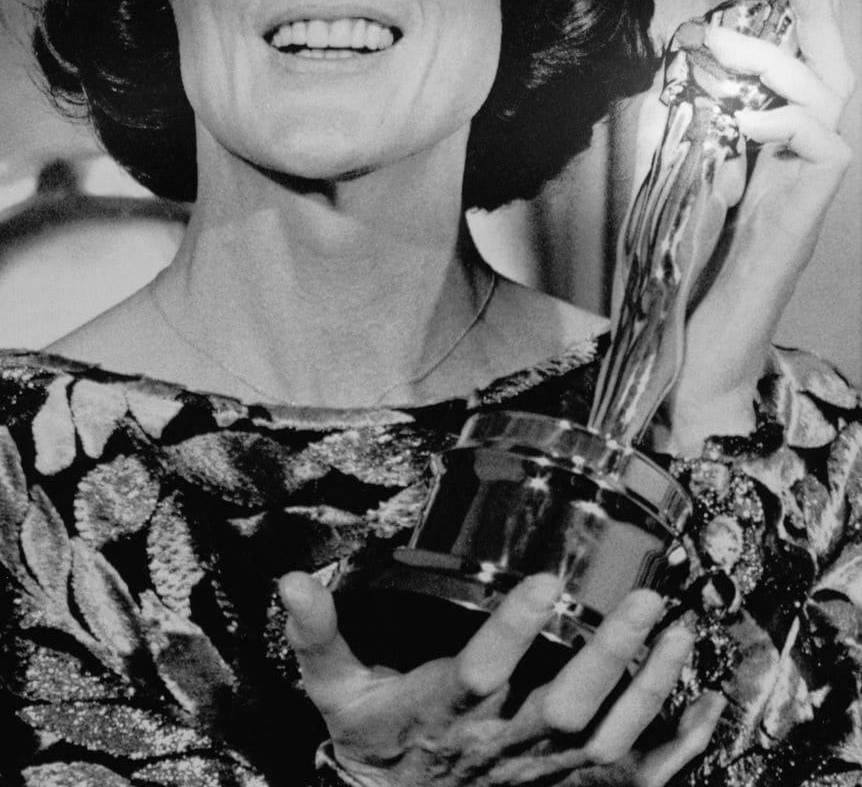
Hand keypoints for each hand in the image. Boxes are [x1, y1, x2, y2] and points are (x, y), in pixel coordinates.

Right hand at [280, 572, 724, 785]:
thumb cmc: (374, 745)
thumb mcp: (336, 690)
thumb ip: (320, 635)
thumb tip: (292, 579)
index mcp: (444, 712)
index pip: (480, 671)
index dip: (512, 629)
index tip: (542, 579)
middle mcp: (501, 746)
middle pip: (563, 706)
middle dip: (609, 656)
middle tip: (645, 601)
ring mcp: (544, 775)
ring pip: (609, 739)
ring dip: (653, 688)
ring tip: (683, 630)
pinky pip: (636, 780)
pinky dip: (680, 748)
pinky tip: (712, 706)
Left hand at [670, 0, 854, 452]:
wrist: (700, 356)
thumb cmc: (687, 283)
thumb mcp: (686, 194)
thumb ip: (702, 149)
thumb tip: (699, 96)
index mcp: (772, 159)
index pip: (800, 77)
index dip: (805, 23)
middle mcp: (800, 169)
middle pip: (830, 76)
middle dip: (814, 14)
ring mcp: (807, 193)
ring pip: (827, 102)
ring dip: (780, 61)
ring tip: (727, 38)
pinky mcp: (805, 220)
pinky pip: (823, 149)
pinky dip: (785, 122)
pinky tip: (745, 116)